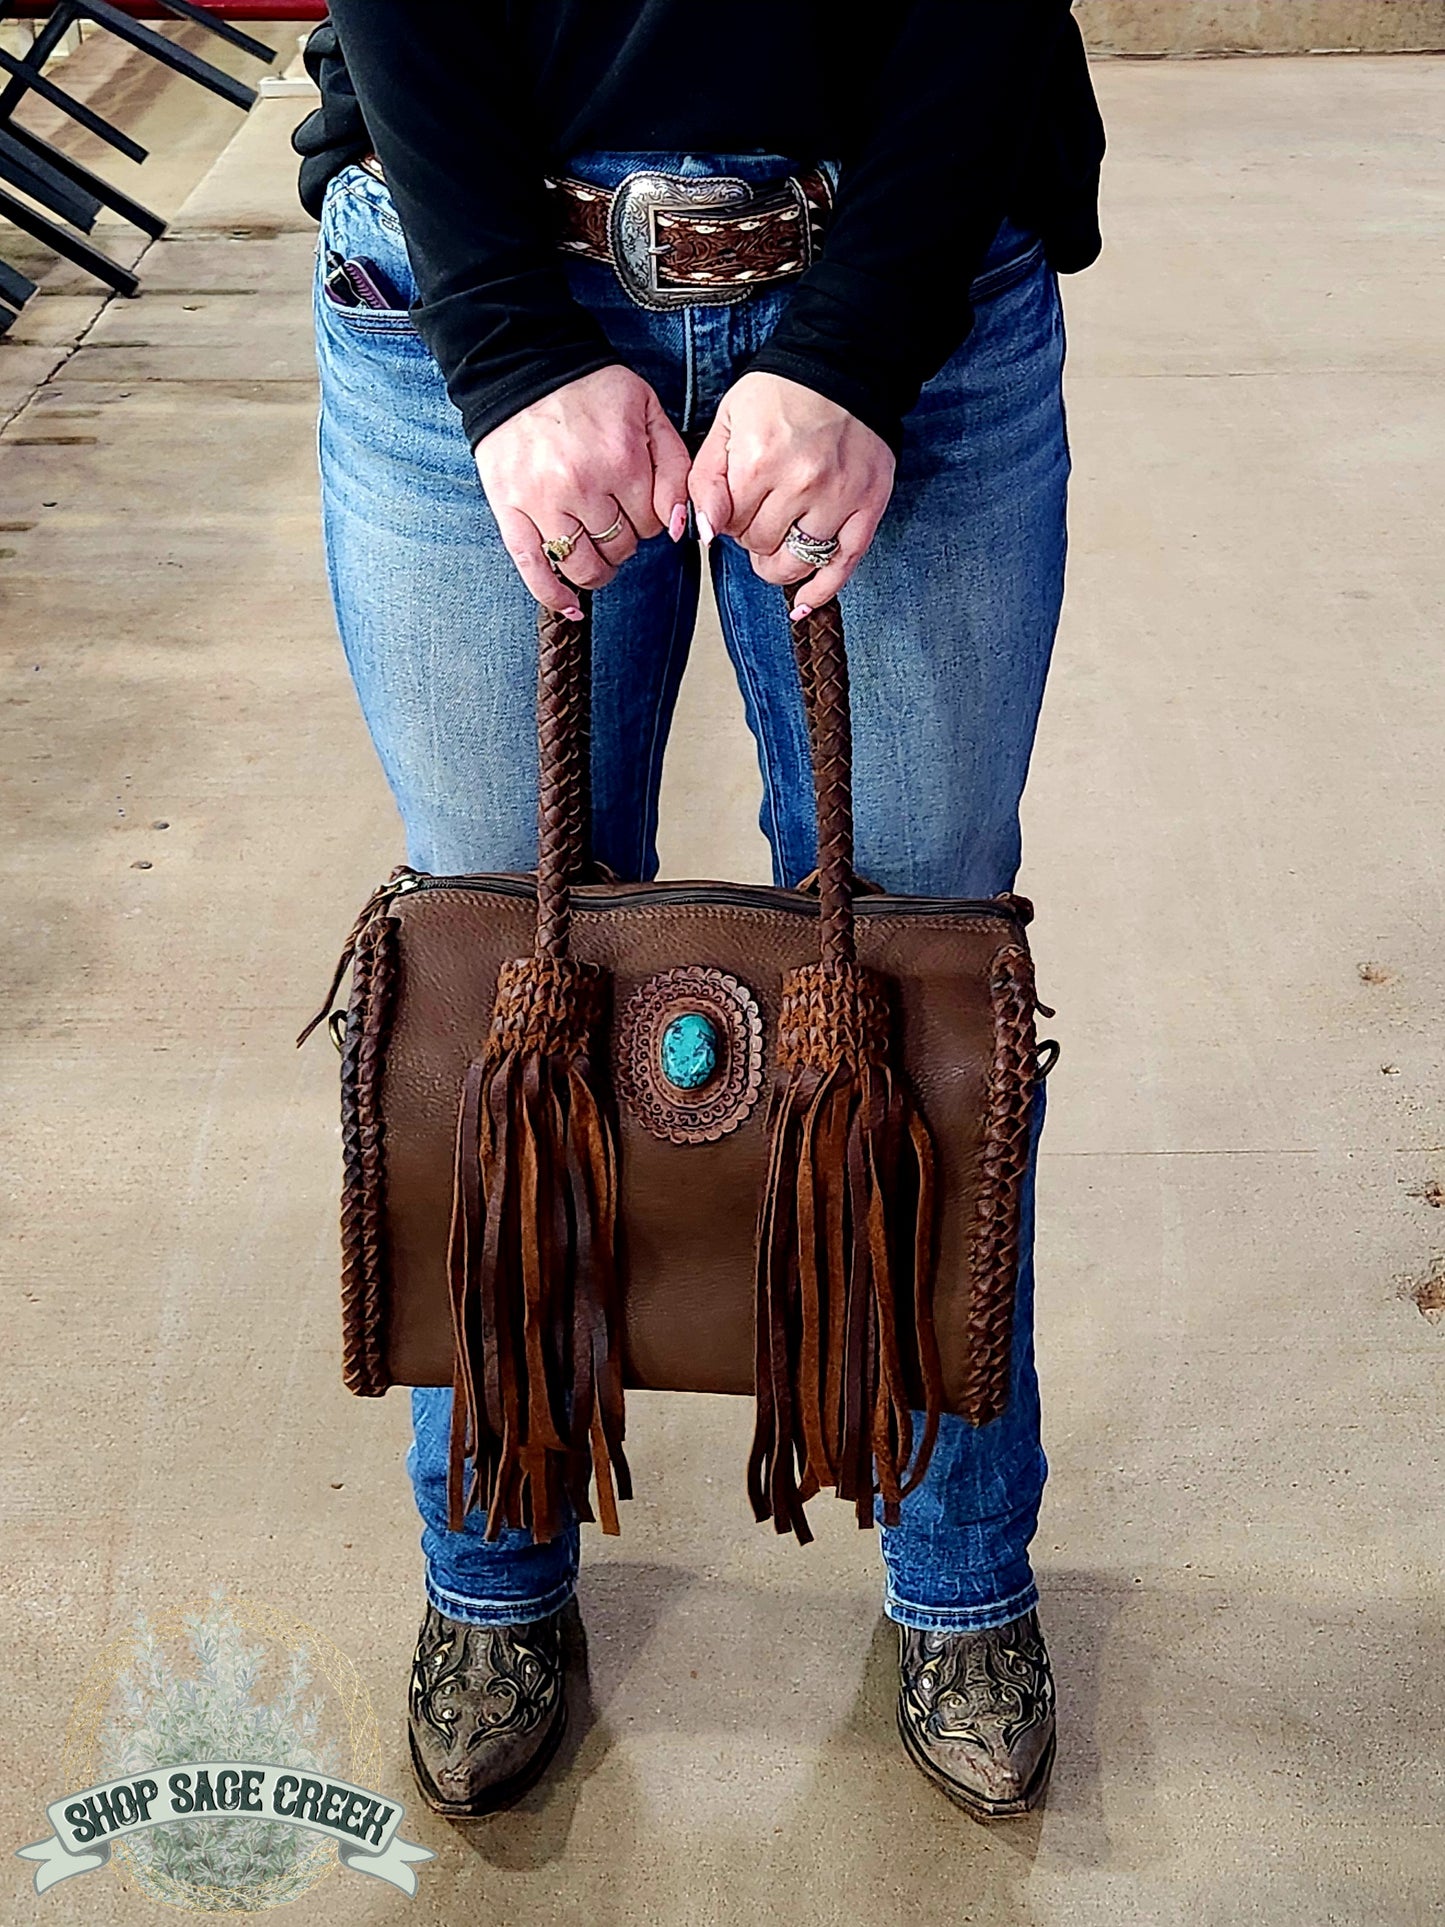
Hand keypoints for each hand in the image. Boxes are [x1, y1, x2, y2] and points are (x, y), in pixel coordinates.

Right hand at [473, 364, 691, 614]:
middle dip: (625, 540)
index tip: (636, 502)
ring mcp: (543, 503)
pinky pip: (533, 567)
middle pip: (620, 547)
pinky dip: (552, 594)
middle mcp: (583, 487)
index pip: (652, 524)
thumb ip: (675, 469)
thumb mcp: (649, 414)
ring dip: (597, 569)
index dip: (649, 518)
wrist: (523, 364)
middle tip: (613, 519)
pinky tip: (570, 606)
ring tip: (597, 555)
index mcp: (623, 462)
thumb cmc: (590, 390)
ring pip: (583, 564)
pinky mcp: (510, 510)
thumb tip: (679, 528)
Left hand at [687, 372, 895, 613]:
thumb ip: (705, 479)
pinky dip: (821, 590)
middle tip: (760, 514)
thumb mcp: (727, 423)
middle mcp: (801, 483)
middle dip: (752, 537)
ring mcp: (838, 497)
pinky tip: (803, 604)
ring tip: (778, 543)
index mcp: (759, 462)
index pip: (729, 525)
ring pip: (796, 562)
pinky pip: (843, 564)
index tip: (736, 503)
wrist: (843, 365)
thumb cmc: (780, 394)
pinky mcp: (868, 505)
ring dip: (779, 561)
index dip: (728, 519)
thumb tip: (706, 534)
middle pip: (760, 546)